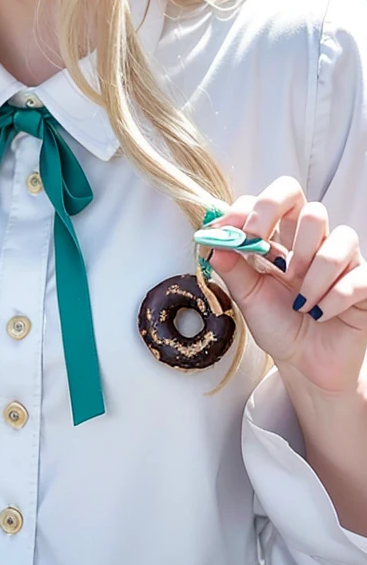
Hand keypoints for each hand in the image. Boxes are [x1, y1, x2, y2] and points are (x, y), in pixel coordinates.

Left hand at [206, 175, 366, 394]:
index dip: (251, 208)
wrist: (305, 365)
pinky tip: (320, 314)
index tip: (230, 231)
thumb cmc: (279, 325)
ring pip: (339, 237)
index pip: (275, 200)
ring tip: (300, 301)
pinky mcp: (363, 284)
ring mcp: (344, 262)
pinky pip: (356, 278)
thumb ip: (232, 269)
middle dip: (278, 214)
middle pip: (308, 202)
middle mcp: (316, 244)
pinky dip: (333, 299)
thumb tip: (213, 242)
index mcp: (285, 240)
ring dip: (312, 272)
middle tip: (260, 245)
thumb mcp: (248, 298)